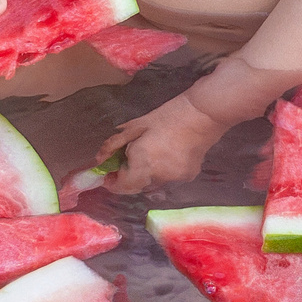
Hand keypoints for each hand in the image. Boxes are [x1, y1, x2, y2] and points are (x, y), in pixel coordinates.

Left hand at [99, 93, 230, 194]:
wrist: (203, 114)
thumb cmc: (167, 116)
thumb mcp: (136, 126)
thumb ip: (114, 145)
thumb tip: (97, 160)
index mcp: (142, 163)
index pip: (122, 187)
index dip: (112, 183)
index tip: (108, 175)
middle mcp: (157, 177)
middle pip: (136, 187)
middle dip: (129, 177)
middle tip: (128, 160)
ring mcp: (175, 180)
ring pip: (153, 184)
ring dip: (146, 174)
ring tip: (151, 153)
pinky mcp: (188, 177)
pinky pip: (169, 179)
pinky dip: (163, 171)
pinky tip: (168, 155)